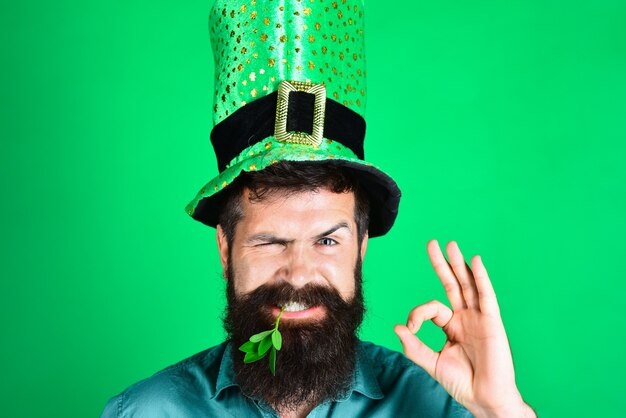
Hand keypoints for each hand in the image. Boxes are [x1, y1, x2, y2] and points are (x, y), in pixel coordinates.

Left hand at [394, 241, 534, 417]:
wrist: (485, 399)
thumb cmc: (462, 383)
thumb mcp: (432, 363)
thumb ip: (415, 346)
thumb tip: (397, 327)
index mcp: (451, 327)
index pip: (431, 308)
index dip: (417, 313)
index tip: (410, 328)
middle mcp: (465, 318)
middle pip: (452, 285)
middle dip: (442, 264)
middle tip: (432, 243)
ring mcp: (479, 319)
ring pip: (468, 285)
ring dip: (459, 264)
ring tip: (450, 244)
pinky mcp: (492, 322)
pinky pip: (486, 296)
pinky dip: (481, 278)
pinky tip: (474, 261)